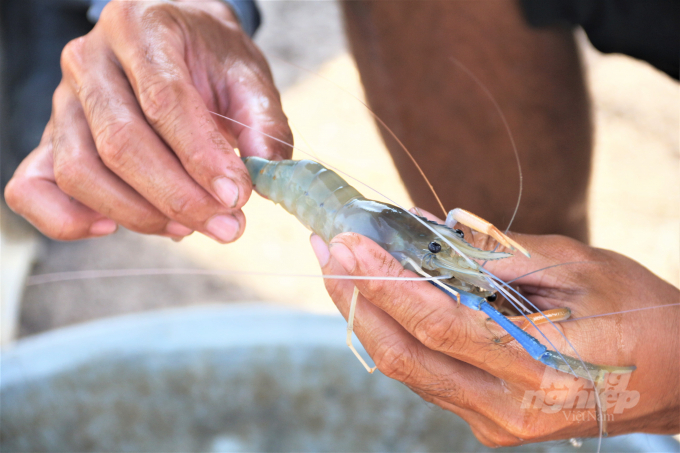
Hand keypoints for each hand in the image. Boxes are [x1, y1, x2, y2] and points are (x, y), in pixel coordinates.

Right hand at [4, 0, 291, 241]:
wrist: (171, 40)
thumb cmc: (209, 60)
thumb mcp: (248, 76)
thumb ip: (263, 120)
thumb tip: (265, 172)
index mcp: (142, 29)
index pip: (165, 100)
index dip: (201, 156)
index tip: (237, 197)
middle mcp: (91, 60)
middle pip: (121, 143)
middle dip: (178, 198)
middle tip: (227, 227)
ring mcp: (63, 101)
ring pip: (81, 171)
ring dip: (138, 214)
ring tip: (190, 228)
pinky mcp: (51, 138)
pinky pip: (33, 187)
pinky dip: (65, 219)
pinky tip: (112, 227)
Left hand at [310, 216, 678, 445]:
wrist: (677, 376)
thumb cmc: (637, 311)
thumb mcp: (572, 266)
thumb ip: (491, 255)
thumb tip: (423, 229)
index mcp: (537, 367)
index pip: (437, 325)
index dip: (385, 284)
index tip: (347, 244)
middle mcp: (506, 408)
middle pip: (405, 357)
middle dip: (356, 301)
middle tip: (327, 252)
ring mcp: (494, 423)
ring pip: (408, 371)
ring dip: (367, 318)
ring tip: (341, 268)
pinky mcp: (488, 421)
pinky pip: (427, 377)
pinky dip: (397, 336)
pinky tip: (379, 300)